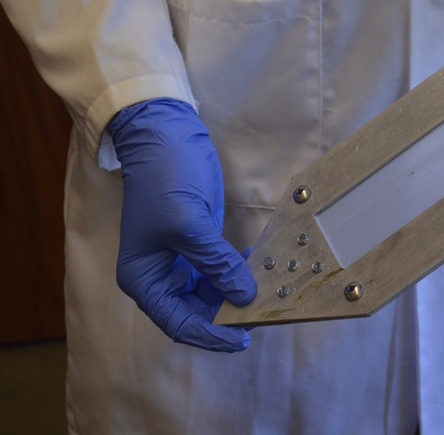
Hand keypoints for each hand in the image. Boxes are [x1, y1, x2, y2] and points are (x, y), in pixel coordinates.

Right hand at [107, 98, 256, 351]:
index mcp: (144, 279)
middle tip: (266, 313)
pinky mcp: (201, 245)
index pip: (178, 322)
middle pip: (197, 312)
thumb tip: (246, 296)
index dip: (210, 334)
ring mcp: (182, 261)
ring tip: (268, 288)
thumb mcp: (190, 224)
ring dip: (239, 292)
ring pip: (214, 293)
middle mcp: (161, 277)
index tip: (243, 338)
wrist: (167, 137)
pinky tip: (259, 263)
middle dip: (229, 314)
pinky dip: (240, 271)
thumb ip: (217, 263)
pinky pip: (222, 270)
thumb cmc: (165, 180)